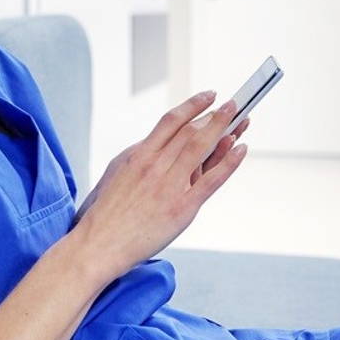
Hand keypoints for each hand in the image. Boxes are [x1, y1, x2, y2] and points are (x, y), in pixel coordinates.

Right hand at [69, 91, 250, 280]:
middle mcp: (154, 165)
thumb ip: (137, 156)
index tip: (208, 96)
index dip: (192, 106)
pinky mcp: (182, 207)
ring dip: (223, 128)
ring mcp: (169, 185)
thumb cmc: (104, 213)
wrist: (98, 243)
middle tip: (232, 105)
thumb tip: (154, 144)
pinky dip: (229, 162)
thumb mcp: (115, 173)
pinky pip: (211, 179)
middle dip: (214, 115)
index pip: (171, 121)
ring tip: (240, 116)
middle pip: (190, 131)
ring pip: (202, 148)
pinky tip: (240, 149)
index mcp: (138, 155)